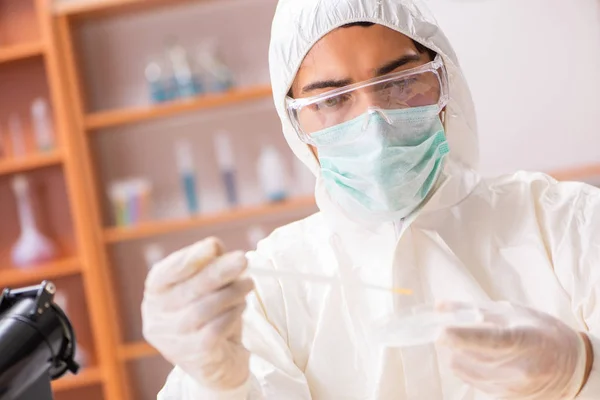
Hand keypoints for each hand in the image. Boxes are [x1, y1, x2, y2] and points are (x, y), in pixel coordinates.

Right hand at [142, 237, 253, 389]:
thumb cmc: (211, 314)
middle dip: (218, 272)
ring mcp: (173, 340)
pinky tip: (241, 305)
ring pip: (204, 309)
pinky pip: (216, 328)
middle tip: (243, 259)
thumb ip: (209, 263)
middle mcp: (156, 318)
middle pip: (188, 290)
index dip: (188, 259)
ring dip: (231, 292)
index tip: (212, 245)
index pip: (164, 274)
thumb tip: (214, 246)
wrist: (221, 360)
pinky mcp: (194, 355)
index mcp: (155, 294)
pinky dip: (233, 313)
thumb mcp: (208, 285)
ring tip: (248, 284)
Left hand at [437, 302, 587, 399]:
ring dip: (456, 353)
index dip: (463, 336)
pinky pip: (469, 380)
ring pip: (462, 368)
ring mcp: (511, 386)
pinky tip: (480, 358)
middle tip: (454, 327)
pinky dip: (465, 366)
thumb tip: (440, 307)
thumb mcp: (513, 312)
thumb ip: (473, 309)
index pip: (490, 339)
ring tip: (471, 343)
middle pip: (469, 354)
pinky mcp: (503, 397)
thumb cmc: (543, 332)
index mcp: (524, 339)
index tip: (441, 331)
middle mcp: (519, 368)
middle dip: (453, 340)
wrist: (572, 368)